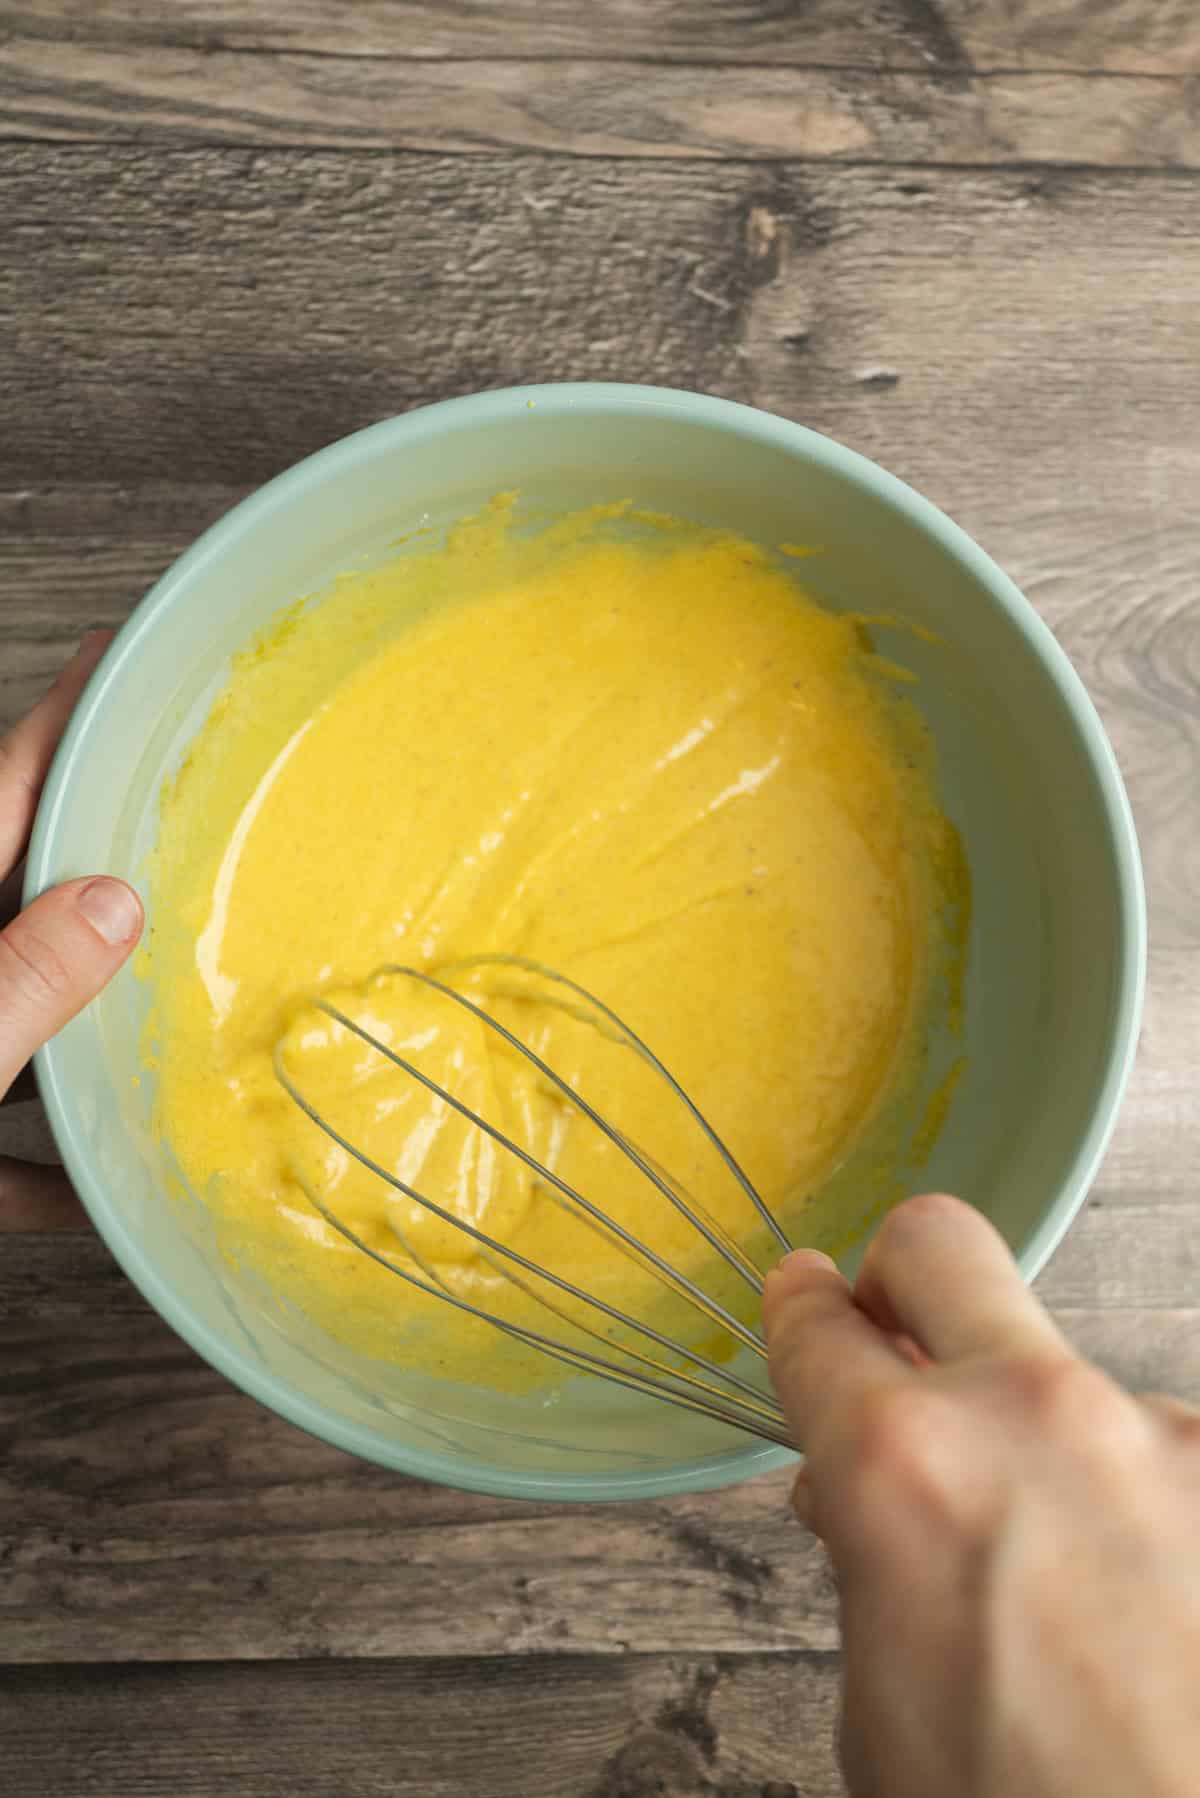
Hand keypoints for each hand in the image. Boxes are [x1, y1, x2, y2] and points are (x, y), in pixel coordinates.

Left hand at [0, 634, 142, 1227]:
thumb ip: (16, 982)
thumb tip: (112, 902)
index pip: (1, 796)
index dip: (58, 726)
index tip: (114, 659)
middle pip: (14, 897)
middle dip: (91, 867)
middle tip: (174, 826)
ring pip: (9, 1012)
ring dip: (77, 1017)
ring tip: (161, 999)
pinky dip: (33, 1164)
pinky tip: (84, 1190)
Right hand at [764, 1193, 1199, 1797]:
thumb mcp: (881, 1714)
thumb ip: (867, 1565)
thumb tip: (860, 1497)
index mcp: (903, 1469)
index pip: (817, 1325)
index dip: (798, 1310)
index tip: (805, 1297)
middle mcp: (1031, 1415)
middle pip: (936, 1244)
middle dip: (899, 1278)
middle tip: (901, 1346)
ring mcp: (1154, 1434)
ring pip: (1061, 1375)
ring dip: (1039, 1438)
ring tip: (1061, 1576)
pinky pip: (1156, 1451)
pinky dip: (1135, 1503)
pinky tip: (1146, 1606)